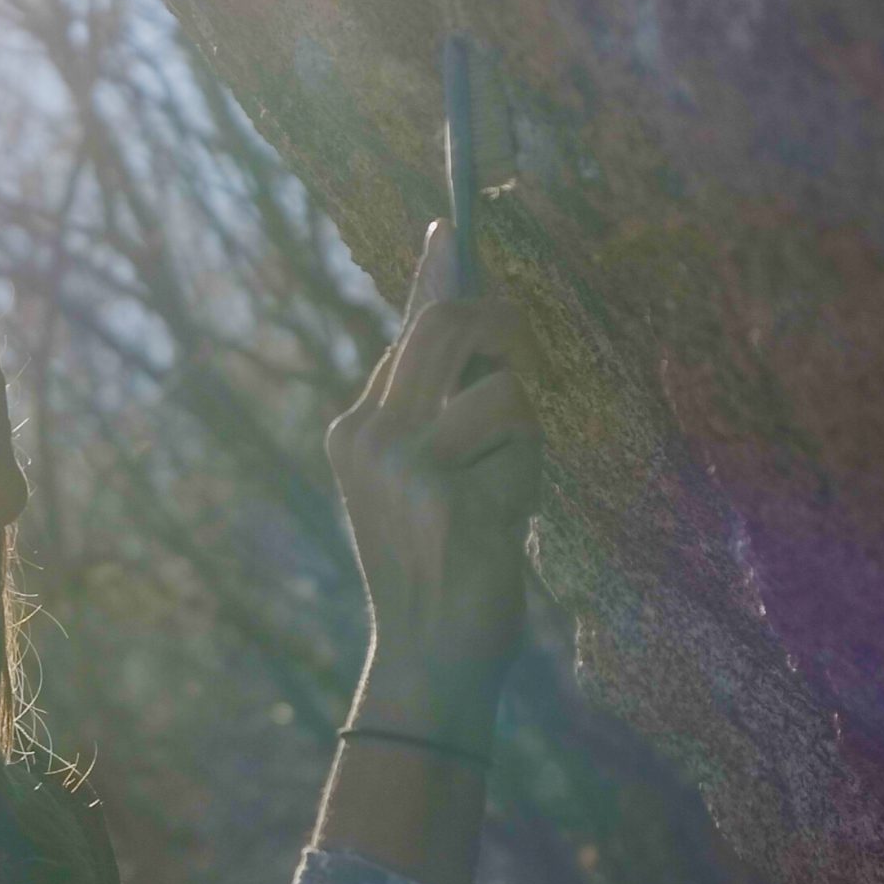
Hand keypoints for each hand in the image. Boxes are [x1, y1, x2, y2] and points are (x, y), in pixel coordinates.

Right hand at [324, 220, 542, 725]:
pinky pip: (517, 437)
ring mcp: (396, 456)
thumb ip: (444, 411)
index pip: (405, 331)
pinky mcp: (434, 484)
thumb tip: (478, 331)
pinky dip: (526, 478)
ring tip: (502, 494)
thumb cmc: (444, 570)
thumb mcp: (432, 481)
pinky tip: (500, 524)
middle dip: (500, 327)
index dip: (435, 276)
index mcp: (357, 430)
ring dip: (524, 439)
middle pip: (446, 325)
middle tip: (521, 353)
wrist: (430, 657)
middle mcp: (366, 432)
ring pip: (500, 387)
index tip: (449, 226)